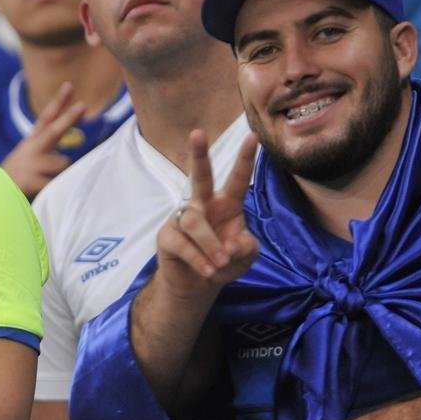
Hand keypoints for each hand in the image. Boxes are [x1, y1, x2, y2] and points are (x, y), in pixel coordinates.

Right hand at [1, 82, 84, 198]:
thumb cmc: (22, 172)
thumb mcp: (33, 154)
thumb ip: (50, 141)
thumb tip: (73, 136)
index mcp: (33, 141)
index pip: (47, 118)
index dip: (59, 102)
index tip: (69, 85)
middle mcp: (31, 149)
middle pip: (53, 131)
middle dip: (68, 118)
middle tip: (83, 105)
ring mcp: (29, 164)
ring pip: (61, 162)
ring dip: (63, 170)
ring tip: (49, 177)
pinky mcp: (28, 181)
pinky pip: (53, 183)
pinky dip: (56, 187)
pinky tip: (48, 190)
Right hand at [153, 130, 259, 300]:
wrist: (197, 285)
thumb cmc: (224, 262)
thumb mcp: (245, 257)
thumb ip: (247, 248)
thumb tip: (232, 243)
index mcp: (227, 205)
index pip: (237, 180)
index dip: (245, 159)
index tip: (253, 136)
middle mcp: (203, 206)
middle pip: (200, 177)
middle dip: (199, 155)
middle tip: (197, 133)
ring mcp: (182, 219)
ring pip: (195, 222)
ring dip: (210, 244)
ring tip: (220, 263)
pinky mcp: (167, 236)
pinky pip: (182, 242)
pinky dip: (199, 258)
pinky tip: (208, 270)